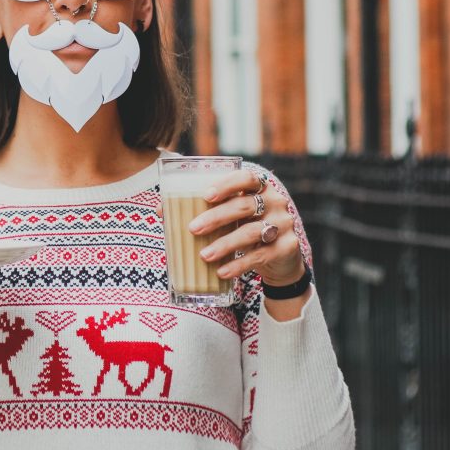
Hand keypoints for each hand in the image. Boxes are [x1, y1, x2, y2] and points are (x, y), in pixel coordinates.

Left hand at [185, 167, 306, 288]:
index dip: (227, 184)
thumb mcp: (231, 217)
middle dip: (216, 217)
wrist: (281, 258)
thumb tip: (161, 210)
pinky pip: (260, 256)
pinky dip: (238, 264)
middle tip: (192, 229)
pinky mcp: (287, 247)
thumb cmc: (246, 229)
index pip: (247, 178)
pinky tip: (221, 271)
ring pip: (251, 232)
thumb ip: (205, 210)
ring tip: (204, 255)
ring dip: (225, 244)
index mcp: (260, 188)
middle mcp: (275, 202)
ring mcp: (284, 224)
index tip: (205, 195)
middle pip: (244, 206)